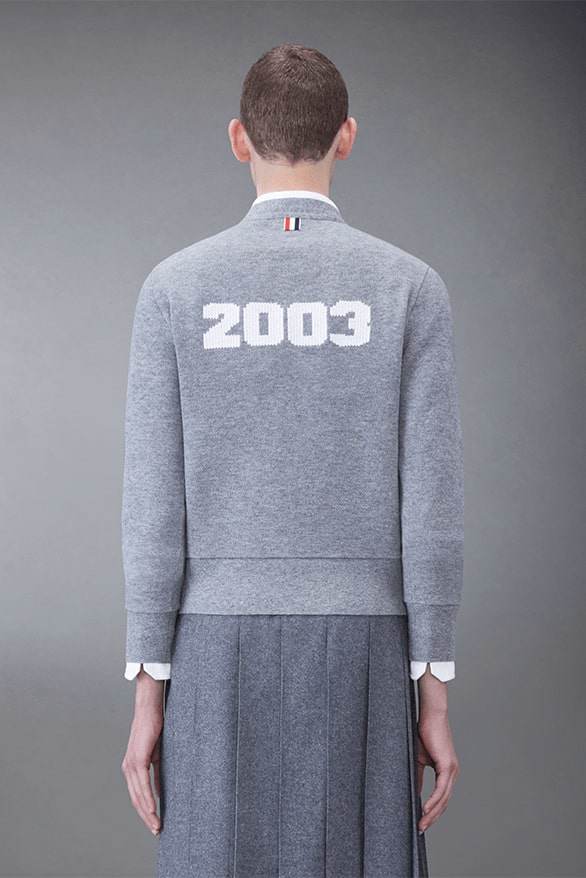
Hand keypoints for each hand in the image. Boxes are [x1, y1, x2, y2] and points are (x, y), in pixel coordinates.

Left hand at [121, 669, 164, 834]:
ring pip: (138, 795)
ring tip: (157, 825)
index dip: (145, 811)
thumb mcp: (157, 755)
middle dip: (146, 817)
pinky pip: (142, 784)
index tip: (154, 823)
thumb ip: (157, 773)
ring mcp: (131, 764)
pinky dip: (148, 798)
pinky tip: (154, 809)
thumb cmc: (154, 729)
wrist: (149, 710)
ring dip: (148, 812)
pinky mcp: (137, 759)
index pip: (137, 795)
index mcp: (131, 768)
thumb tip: (160, 791)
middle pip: (135, 799)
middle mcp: (128, 768)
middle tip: (157, 830)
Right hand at [415, 668, 459, 833]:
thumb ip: (418, 776)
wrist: (430, 715)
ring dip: (431, 813)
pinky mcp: (447, 765)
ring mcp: (452, 770)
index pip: (441, 797)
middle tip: (420, 829)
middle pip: (444, 803)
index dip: (432, 811)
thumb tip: (414, 793)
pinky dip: (433, 800)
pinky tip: (424, 809)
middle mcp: (453, 773)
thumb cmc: (424, 733)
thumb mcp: (419, 759)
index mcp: (447, 772)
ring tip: (420, 824)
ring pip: (443, 799)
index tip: (421, 822)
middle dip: (432, 818)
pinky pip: (441, 789)